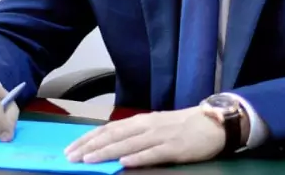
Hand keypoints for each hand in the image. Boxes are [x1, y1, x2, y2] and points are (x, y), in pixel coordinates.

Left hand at [64, 107, 224, 167]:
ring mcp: (160, 137)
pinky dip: (137, 157)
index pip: (108, 129)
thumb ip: (134, 134)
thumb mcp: (155, 126)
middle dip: (90, 147)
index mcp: (140, 121)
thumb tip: (109, 144)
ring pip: (128, 144)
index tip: (71, 148)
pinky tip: (124, 162)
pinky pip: (153, 153)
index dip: (88, 138)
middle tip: (71, 157)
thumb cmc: (182, 126)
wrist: (213, 123)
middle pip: (113, 136)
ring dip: (106, 152)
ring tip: (89, 160)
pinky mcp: (174, 148)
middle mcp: (147, 126)